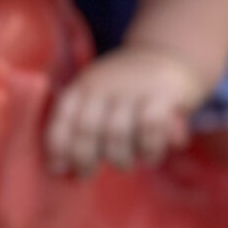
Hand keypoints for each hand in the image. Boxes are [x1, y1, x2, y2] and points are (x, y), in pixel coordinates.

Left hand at [46, 46, 209, 173]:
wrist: (168, 54)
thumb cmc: (127, 90)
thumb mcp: (99, 98)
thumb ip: (82, 128)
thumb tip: (60, 169)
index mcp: (85, 85)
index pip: (64, 118)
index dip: (59, 147)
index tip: (60, 169)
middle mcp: (106, 83)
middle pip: (88, 129)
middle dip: (85, 159)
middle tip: (89, 174)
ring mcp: (134, 87)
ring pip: (117, 133)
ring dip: (119, 158)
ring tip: (124, 163)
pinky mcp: (163, 93)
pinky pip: (149, 128)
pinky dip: (149, 149)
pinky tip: (150, 157)